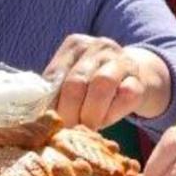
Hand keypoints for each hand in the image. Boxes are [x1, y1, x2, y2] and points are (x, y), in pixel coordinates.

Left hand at [44, 35, 170, 128]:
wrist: (135, 75)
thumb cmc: (93, 83)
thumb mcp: (72, 79)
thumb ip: (55, 92)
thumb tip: (36, 121)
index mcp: (76, 45)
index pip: (55, 75)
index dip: (49, 104)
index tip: (47, 124)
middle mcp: (99, 47)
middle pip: (76, 81)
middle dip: (69, 112)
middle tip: (66, 131)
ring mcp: (121, 60)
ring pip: (102, 85)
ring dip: (90, 114)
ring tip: (85, 128)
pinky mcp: (139, 80)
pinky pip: (125, 97)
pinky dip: (112, 113)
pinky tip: (105, 121)